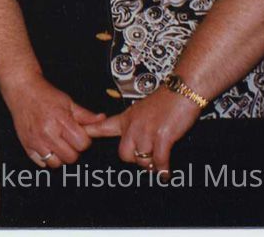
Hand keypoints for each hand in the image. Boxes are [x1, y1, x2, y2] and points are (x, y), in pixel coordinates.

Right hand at [2, 75, 103, 167]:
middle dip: (73, 149)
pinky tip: (47, 146)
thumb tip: (101, 119)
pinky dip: (46, 158)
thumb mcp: (68, 102)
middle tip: (68, 139)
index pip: (82, 144)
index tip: (79, 135)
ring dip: (60, 156)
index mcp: (61, 121)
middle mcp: (48, 133)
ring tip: (58, 144)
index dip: (84, 140)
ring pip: (56, 163)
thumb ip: (85, 115)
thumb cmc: (44, 95)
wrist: (22, 90)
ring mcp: (36, 141)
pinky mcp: (26, 145)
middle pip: (71, 157)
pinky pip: (41, 163)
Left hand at [84, 87, 200, 174]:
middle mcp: (134, 126)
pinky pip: (159, 160)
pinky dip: (163, 169)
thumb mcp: (142, 109)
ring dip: (151, 165)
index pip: (102, 127)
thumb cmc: (166, 100)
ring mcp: (147, 132)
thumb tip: (134, 141)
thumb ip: (134, 124)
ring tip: (158, 165)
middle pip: (124, 154)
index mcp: (126, 118)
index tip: (80, 138)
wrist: (182, 90)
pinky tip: (165, 172)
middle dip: (135, 160)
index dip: (90, 132)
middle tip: (145, 160)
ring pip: (142, 160)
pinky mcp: (162, 137)